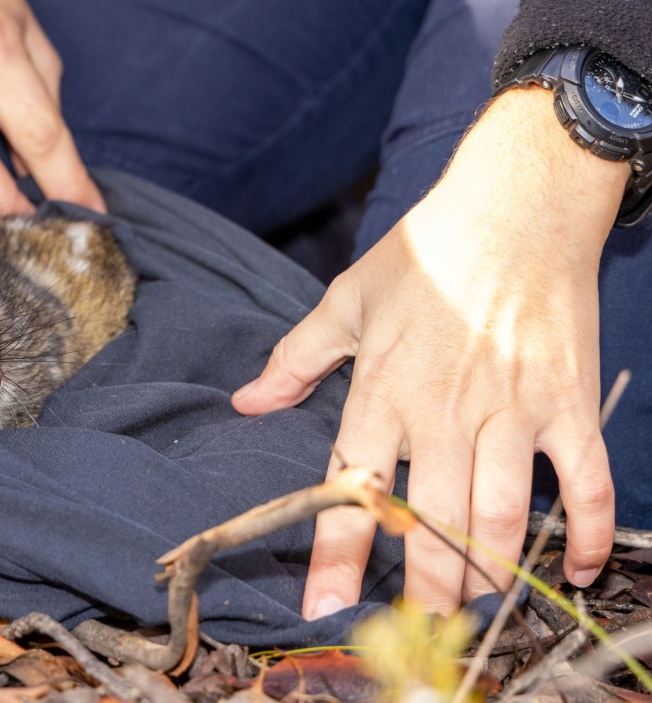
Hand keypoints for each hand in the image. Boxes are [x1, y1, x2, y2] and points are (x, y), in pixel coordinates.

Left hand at [233, 87, 623, 614]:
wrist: (515, 206)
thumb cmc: (425, 253)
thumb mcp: (345, 300)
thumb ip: (294, 359)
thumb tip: (246, 400)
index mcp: (382, 392)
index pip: (352, 488)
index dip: (337, 554)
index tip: (324, 608)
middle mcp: (444, 413)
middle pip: (431, 522)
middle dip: (422, 587)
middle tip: (414, 630)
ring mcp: (513, 411)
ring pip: (502, 515)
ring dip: (489, 570)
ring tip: (473, 607)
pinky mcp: (567, 404)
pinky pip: (588, 481)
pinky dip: (591, 530)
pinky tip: (576, 570)